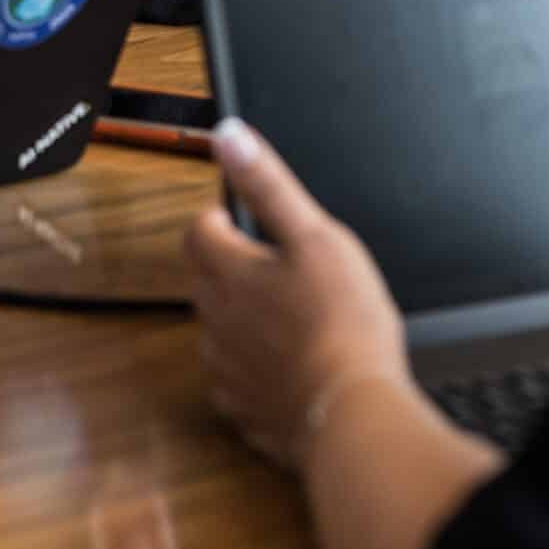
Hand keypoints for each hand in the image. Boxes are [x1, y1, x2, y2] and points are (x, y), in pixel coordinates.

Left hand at [182, 118, 410, 469]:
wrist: (352, 412)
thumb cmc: (342, 323)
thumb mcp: (315, 235)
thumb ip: (268, 183)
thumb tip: (229, 136)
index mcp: (228, 273)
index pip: (196, 231)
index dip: (220, 219)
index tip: (247, 222)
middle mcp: (215, 321)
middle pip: (206, 279)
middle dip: (235, 267)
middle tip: (284, 268)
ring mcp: (226, 368)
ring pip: (221, 328)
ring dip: (246, 318)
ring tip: (297, 318)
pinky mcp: (243, 407)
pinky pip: (239, 376)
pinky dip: (259, 366)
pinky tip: (296, 363)